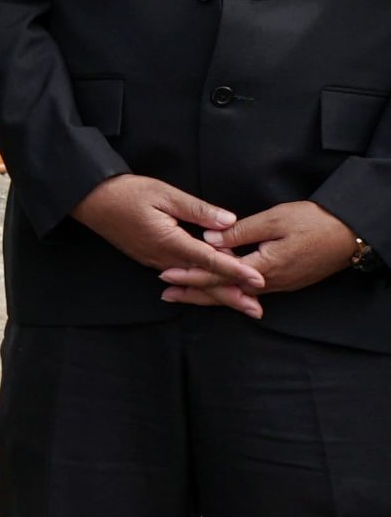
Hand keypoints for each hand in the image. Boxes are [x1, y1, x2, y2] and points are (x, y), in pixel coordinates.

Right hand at [71, 174, 261, 315]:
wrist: (89, 200)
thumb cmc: (126, 192)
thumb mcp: (164, 194)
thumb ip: (197, 210)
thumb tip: (229, 221)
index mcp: (169, 241)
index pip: (210, 260)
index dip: (236, 271)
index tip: (259, 281)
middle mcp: (163, 257)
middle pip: (203, 281)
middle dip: (231, 296)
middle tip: (257, 311)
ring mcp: (154, 260)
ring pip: (192, 282)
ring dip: (217, 293)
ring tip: (240, 305)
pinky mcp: (149, 258)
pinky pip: (179, 276)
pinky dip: (198, 285)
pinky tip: (207, 290)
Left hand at [177, 202, 360, 302]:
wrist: (351, 234)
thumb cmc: (314, 222)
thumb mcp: (275, 220)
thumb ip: (240, 232)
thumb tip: (209, 239)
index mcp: (264, 267)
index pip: (219, 275)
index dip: (191, 275)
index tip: (167, 274)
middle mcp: (270, 282)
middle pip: (225, 291)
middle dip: (194, 293)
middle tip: (166, 294)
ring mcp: (280, 284)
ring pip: (237, 293)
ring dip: (210, 294)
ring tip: (183, 295)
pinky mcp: (286, 281)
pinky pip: (250, 290)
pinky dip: (230, 291)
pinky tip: (218, 290)